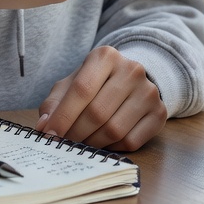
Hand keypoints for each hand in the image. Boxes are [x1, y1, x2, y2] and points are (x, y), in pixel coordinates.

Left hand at [35, 45, 166, 150]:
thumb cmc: (95, 83)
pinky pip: (131, 141)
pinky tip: (104, 141)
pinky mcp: (159, 113)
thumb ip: (55, 103)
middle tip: (64, 143)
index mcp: (106, 56)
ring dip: (92, 143)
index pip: (81, 90)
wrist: (130, 81)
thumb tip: (44, 126)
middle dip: (76, 133)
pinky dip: (112, 147)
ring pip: (114, 130)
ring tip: (82, 142)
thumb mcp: (72, 84)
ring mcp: (148, 91)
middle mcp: (131, 70)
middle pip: (97, 112)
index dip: (63, 116)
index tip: (49, 134)